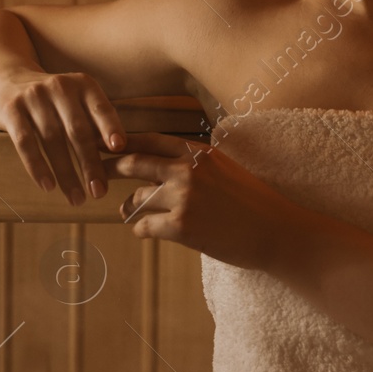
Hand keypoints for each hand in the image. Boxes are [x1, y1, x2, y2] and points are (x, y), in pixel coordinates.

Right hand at [0, 69, 125, 205]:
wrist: (9, 81)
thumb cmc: (54, 101)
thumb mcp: (77, 102)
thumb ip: (95, 124)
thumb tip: (119, 156)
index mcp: (83, 84)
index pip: (100, 108)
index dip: (110, 127)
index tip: (119, 148)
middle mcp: (59, 87)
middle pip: (77, 130)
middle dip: (90, 163)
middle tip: (100, 192)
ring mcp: (33, 97)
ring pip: (52, 140)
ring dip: (66, 173)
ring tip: (77, 199)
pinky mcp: (11, 110)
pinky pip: (25, 142)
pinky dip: (37, 166)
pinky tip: (48, 186)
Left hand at [102, 132, 289, 269]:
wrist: (276, 232)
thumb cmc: (253, 203)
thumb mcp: (225, 170)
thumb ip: (193, 164)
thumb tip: (157, 168)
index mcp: (198, 152)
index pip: (150, 139)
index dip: (122, 140)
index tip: (101, 140)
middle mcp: (188, 169)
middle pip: (133, 162)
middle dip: (109, 167)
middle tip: (96, 172)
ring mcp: (184, 198)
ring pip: (136, 198)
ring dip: (128, 206)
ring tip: (125, 210)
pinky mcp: (182, 227)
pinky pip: (144, 226)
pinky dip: (140, 230)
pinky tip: (143, 232)